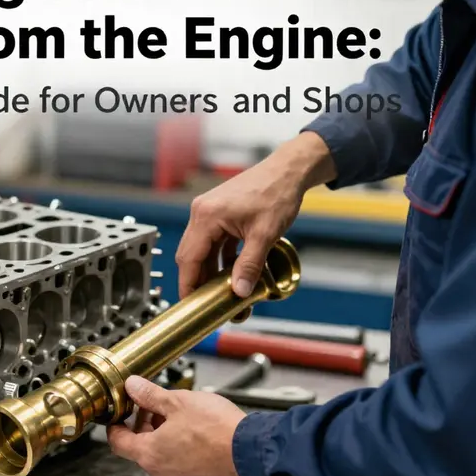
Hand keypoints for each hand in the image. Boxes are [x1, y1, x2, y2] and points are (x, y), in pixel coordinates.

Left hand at [106, 376, 245, 475]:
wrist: (250, 450)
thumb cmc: (216, 428)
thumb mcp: (178, 401)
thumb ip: (149, 395)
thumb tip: (132, 386)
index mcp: (149, 453)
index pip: (118, 441)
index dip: (116, 423)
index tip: (120, 411)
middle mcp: (159, 471)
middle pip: (138, 447)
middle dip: (142, 424)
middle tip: (153, 405)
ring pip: (157, 454)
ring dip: (160, 434)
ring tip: (176, 414)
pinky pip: (174, 462)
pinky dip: (175, 446)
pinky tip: (190, 429)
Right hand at [176, 132, 335, 298]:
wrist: (288, 171)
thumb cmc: (276, 192)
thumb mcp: (265, 234)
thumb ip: (250, 266)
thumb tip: (240, 292)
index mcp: (207, 216)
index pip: (188, 258)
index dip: (188, 284)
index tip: (190, 304)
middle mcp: (202, 213)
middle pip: (191, 256)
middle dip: (199, 282)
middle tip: (208, 304)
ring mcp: (209, 213)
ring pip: (202, 251)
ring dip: (211, 272)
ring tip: (224, 293)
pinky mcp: (219, 215)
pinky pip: (214, 244)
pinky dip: (220, 260)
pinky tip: (232, 274)